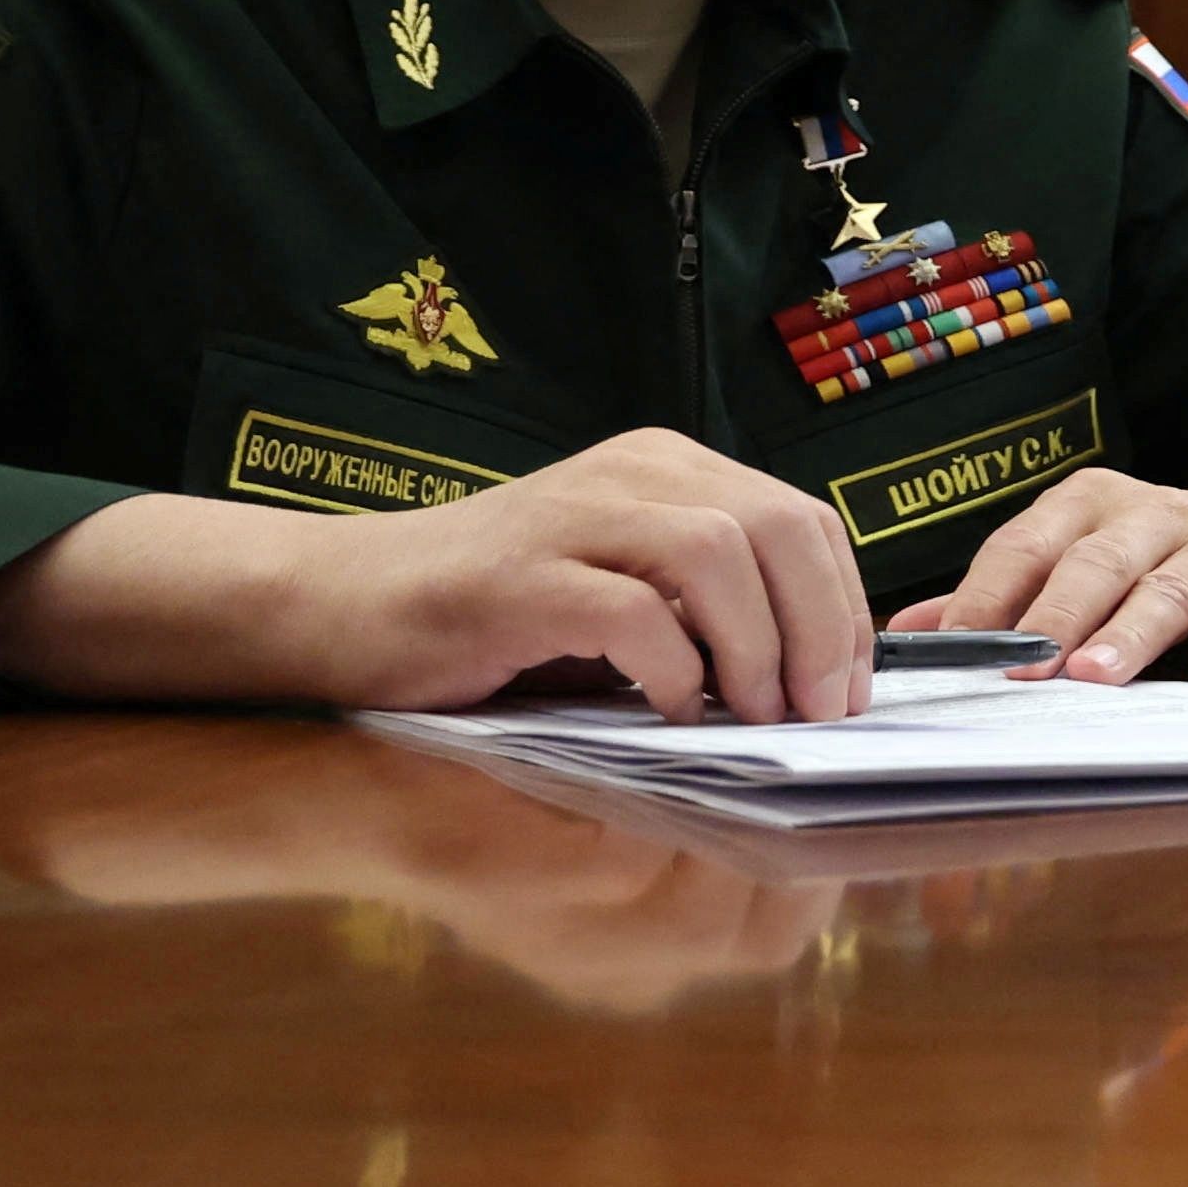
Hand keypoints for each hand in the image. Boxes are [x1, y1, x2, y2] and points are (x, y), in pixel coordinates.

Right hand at [0, 433, 875, 719]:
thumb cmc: (494, 622)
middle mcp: (631, 474)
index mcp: (668, 470)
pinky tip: (666, 710)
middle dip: (822, 630)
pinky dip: (670, 667)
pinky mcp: (516, 577)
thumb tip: (822, 680)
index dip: (846, 610)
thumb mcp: (625, 597)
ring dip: (758, 647)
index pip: (805, 522)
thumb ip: (711, 610)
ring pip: (721, 553)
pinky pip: (631, 611)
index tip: (847, 692)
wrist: (340, 608)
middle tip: (817, 714)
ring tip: (753, 716)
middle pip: (781, 528)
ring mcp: (571, 518)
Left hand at [898, 461, 1187, 684]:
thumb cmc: (1156, 554)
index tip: (956, 649)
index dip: (989, 596)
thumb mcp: (1077, 554)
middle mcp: (1150, 516)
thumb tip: (909, 630)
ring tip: (1097, 675)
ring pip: (1167, 589)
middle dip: (1056, 616)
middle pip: (1095, 565)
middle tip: (1023, 668)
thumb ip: (1002, 592)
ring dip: (1131, 633)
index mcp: (1089, 505)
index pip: (1026, 546)